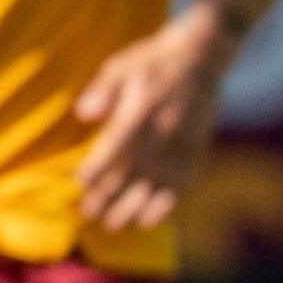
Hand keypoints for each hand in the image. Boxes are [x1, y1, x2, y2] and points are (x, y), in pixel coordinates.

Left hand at [73, 5, 231, 230]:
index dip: (96, 171)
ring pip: (155, 186)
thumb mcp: (120, 66)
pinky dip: (166, 206)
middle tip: (89, 215)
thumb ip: (102, 91)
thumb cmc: (152, 60)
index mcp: (140, 111)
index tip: (81, 184)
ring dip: (133, 209)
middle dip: (108, 198)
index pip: (113, 149)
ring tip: (114, 226)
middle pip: (132, 173)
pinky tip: (150, 220)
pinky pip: (182, 184)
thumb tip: (84, 115)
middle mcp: (162, 132)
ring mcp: (182, 144)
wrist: (201, 56)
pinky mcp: (197, 150)